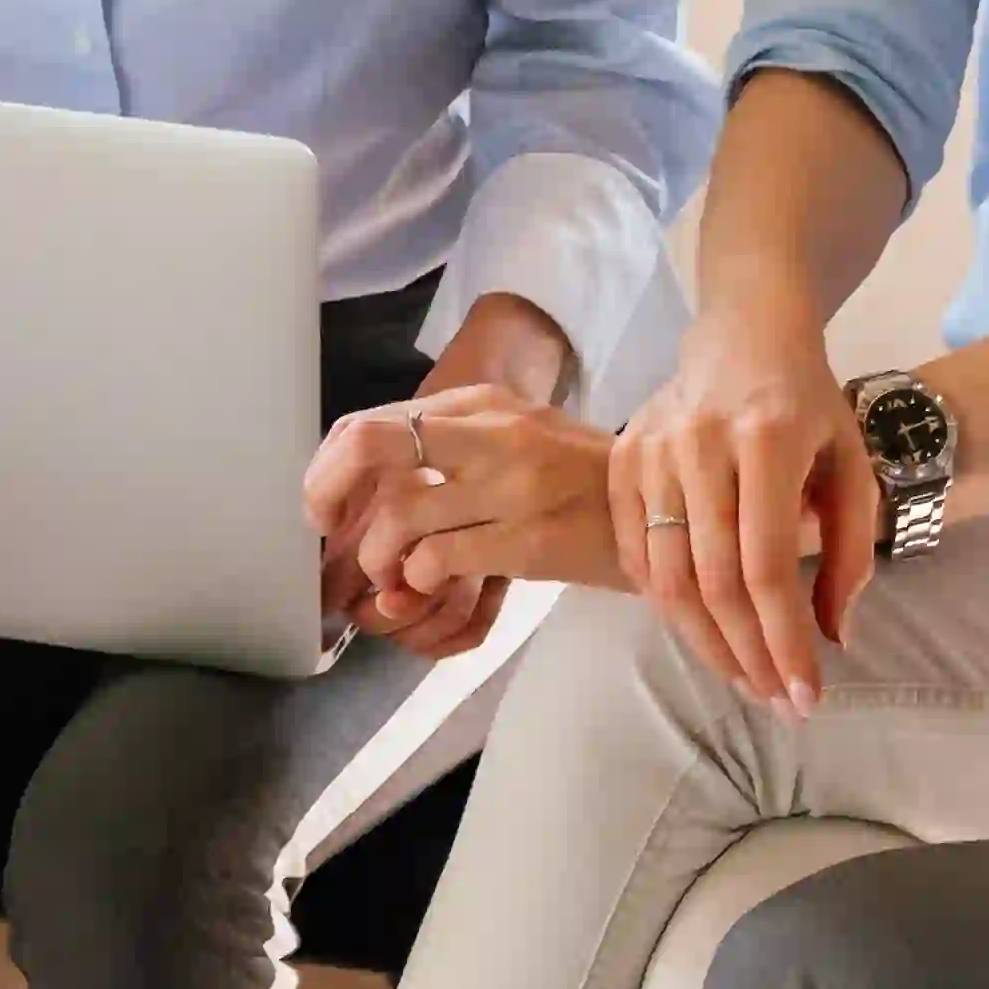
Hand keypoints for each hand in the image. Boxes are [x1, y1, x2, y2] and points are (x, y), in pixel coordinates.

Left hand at [303, 302, 591, 652]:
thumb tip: (368, 481)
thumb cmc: (579, 480)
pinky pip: (439, 560)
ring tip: (392, 575)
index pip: (373, 421)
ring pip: (400, 515)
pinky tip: (430, 585)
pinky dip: (418, 580)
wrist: (662, 512)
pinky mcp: (526, 539)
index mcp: (479, 404)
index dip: (329, 468)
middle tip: (327, 533)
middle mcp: (491, 434)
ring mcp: (510, 485)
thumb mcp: (514, 435)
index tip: (325, 507)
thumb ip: (449, 445)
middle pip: (372, 445)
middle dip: (328, 492)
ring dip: (379, 556)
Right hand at [620, 318, 875, 716]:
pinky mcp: (620, 459)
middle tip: (776, 701)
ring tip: (744, 680)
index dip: (784, 639)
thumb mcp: (852, 467)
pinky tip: (701, 633)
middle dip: (748, 655)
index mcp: (768, 439)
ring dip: (706, 645)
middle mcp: (701, 444)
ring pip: (666, 578)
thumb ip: (852, 552)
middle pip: (713, 582)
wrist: (745, 335)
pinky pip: (632, 555)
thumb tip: (834, 637)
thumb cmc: (808, 406)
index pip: (768, 565)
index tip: (806, 694)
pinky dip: (664, 605)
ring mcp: (650, 451)